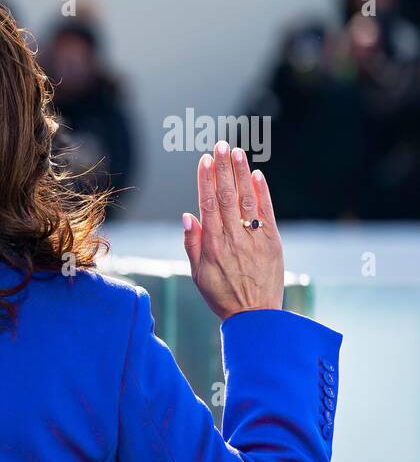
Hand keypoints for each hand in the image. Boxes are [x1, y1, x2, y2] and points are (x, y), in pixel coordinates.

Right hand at [182, 141, 283, 320]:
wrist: (256, 316)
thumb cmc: (222, 295)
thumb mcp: (198, 274)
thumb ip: (193, 244)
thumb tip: (188, 216)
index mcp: (213, 245)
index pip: (207, 204)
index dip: (205, 180)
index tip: (205, 160)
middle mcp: (234, 238)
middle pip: (227, 196)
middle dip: (224, 168)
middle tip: (221, 145)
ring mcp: (255, 239)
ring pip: (247, 200)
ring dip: (242, 174)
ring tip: (238, 152)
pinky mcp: (273, 243)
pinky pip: (267, 213)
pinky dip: (262, 193)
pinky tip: (257, 175)